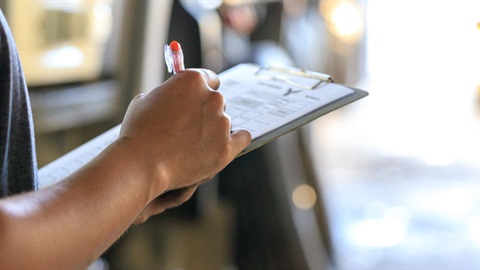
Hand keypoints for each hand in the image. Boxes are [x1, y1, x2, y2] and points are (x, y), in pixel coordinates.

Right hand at [119, 69, 250, 209]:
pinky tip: (229, 143)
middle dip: (206, 113)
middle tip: (189, 127)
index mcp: (193, 80)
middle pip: (218, 102)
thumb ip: (168, 94)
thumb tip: (175, 97)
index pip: (209, 79)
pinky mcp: (227, 147)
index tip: (200, 98)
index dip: (203, 89)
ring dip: (213, 130)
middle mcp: (212, 98)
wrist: (142, 162)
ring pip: (224, 123)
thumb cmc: (139, 131)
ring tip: (190, 146)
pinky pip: (242, 138)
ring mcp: (222, 123)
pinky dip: (236, 140)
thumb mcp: (147, 100)